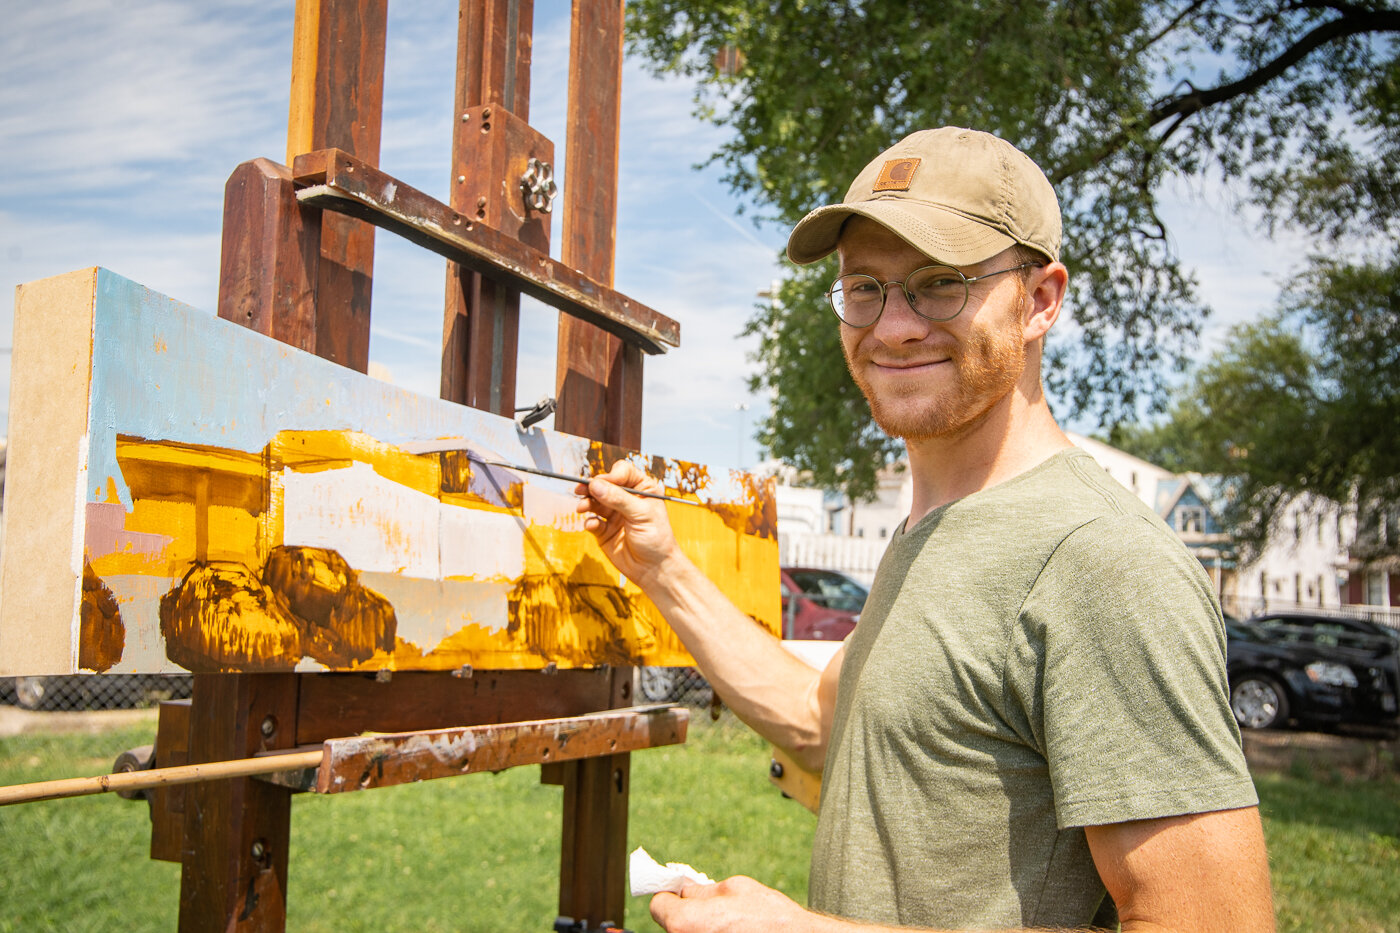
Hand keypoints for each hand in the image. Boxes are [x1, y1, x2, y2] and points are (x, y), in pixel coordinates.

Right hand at [576, 459, 681, 587]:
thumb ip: (618, 499)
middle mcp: (626, 499)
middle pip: (604, 485)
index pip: (622, 473)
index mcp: (642, 489)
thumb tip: (595, 485)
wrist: (654, 569)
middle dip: (592, 487)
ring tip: (582, 507)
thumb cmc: (657, 539)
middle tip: (581, 489)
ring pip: (594, 501)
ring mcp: (614, 514)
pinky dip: (589, 521)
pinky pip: (592, 521)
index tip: (601, 483)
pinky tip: (592, 525)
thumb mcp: (641, 514)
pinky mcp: (604, 530)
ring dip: (586, 502)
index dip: (610, 475)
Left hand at [650, 876, 819, 932]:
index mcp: (687, 922)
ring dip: (700, 928)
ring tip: (730, 927)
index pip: (659, 906)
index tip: (681, 894)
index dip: (671, 896)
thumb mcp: (736, 889)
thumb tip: (685, 888)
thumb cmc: (771, 919)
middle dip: (687, 914)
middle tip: (714, 911)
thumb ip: (702, 889)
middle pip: (672, 925)